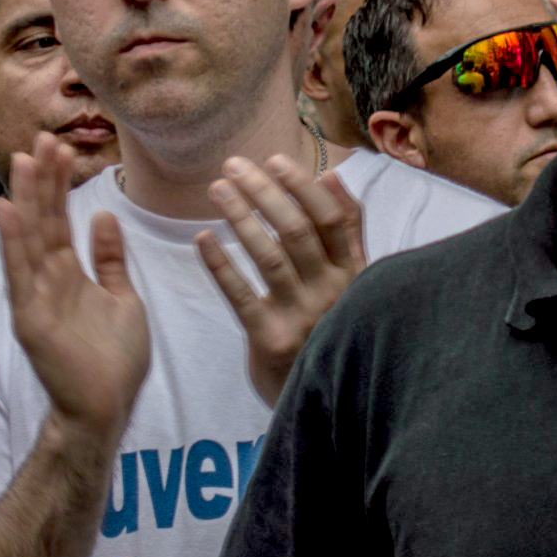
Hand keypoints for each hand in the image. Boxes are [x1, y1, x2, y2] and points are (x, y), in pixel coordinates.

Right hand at [0, 133, 150, 438]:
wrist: (107, 407)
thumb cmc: (114, 358)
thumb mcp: (123, 297)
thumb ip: (110, 260)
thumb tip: (103, 217)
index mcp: (70, 275)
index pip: (61, 220)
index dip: (60, 185)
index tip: (61, 149)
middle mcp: (48, 281)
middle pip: (43, 221)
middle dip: (43, 181)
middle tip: (42, 139)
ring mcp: (37, 298)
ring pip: (30, 240)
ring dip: (26, 200)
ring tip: (22, 162)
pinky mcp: (31, 319)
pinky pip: (21, 275)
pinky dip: (13, 243)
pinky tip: (5, 212)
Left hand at [195, 156, 365, 405]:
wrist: (322, 396)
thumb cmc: (332, 326)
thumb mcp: (352, 280)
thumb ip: (348, 231)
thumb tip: (335, 177)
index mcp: (354, 273)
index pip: (331, 219)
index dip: (301, 187)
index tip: (275, 160)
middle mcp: (332, 292)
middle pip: (295, 231)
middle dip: (263, 193)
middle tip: (233, 166)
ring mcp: (303, 316)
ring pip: (268, 256)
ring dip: (240, 217)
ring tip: (217, 190)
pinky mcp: (271, 340)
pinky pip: (241, 295)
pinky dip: (220, 265)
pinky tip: (203, 239)